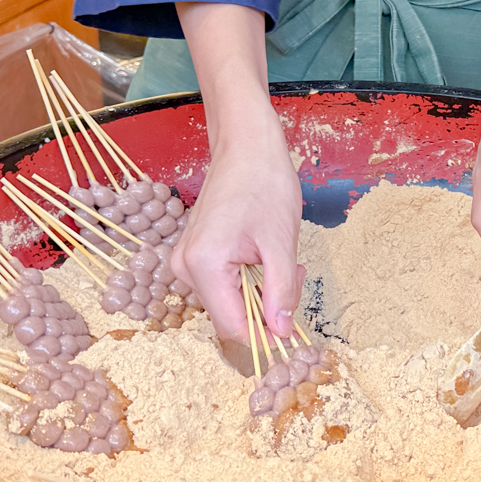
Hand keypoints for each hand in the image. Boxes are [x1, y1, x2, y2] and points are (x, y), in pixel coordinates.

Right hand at [170, 105, 302, 342]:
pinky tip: (266, 257)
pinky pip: (222, 283)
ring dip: (259, 293)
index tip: (294, 331)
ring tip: (283, 261)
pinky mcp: (193, 253)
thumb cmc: (264, 184)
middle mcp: (185, 266)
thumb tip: (283, 332)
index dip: (265, 336)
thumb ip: (281, 292)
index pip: (233, 326)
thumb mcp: (281, 243)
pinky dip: (248, 280)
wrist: (246, 146)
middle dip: (266, 309)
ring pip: (228, 300)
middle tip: (295, 278)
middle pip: (229, 315)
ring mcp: (185, 259)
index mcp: (203, 265)